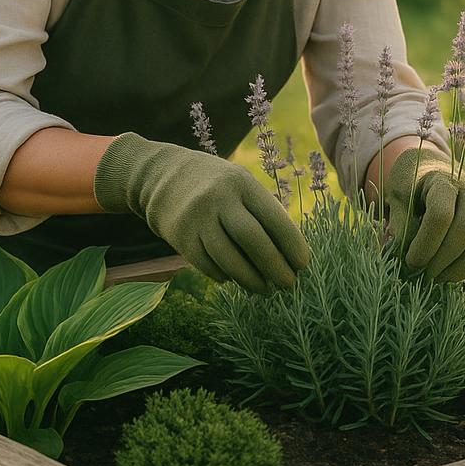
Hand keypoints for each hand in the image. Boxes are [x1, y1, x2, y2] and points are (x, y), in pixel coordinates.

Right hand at [93, 133, 308, 293]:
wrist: (161, 176)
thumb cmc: (215, 184)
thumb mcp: (240, 183)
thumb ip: (262, 211)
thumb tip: (288, 254)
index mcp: (242, 183)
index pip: (273, 218)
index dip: (291, 245)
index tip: (303, 265)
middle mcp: (219, 199)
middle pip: (253, 240)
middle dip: (275, 267)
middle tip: (289, 284)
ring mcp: (197, 219)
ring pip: (229, 259)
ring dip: (251, 279)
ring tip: (265, 289)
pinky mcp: (180, 238)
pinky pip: (208, 266)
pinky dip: (226, 276)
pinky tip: (236, 279)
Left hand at [381, 147, 464, 281]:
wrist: (429, 168)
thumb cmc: (409, 185)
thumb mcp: (395, 198)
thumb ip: (400, 224)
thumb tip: (407, 255)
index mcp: (441, 181)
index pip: (441, 214)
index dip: (426, 244)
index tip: (410, 262)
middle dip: (445, 257)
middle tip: (424, 273)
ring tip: (440, 278)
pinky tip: (450, 272)